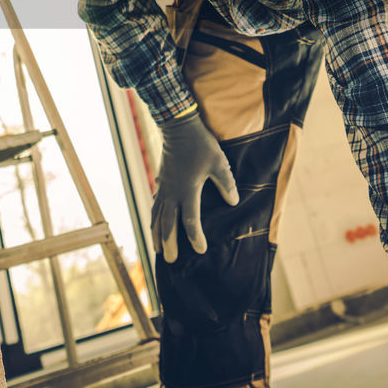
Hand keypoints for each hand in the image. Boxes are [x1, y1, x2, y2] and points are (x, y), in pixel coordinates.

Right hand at [150, 110, 239, 262]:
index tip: (200, 250)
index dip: (195, 237)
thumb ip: (226, 184)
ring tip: (157, 249)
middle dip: (169, 244)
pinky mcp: (160, 182)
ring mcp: (164, 188)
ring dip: (157, 234)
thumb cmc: (200, 145)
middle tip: (170, 260)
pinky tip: (154, 224)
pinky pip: (155, 206)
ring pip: (157, 217)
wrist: (178, 127)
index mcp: (188, 191)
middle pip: (168, 224)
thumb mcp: (219, 163)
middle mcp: (172, 193)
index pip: (190, 221)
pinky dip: (154, 219)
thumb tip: (233, 202)